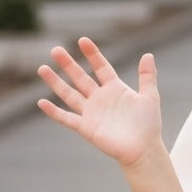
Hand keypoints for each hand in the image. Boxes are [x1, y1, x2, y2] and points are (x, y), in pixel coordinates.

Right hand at [36, 36, 160, 168]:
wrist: (143, 150)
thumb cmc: (148, 126)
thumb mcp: (150, 97)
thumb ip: (147, 77)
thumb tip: (148, 55)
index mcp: (115, 89)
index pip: (101, 67)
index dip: (92, 55)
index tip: (82, 40)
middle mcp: (100, 98)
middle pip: (81, 78)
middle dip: (68, 64)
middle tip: (55, 50)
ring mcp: (91, 113)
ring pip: (69, 94)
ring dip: (56, 82)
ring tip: (42, 68)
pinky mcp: (86, 128)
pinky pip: (67, 118)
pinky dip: (54, 112)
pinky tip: (41, 102)